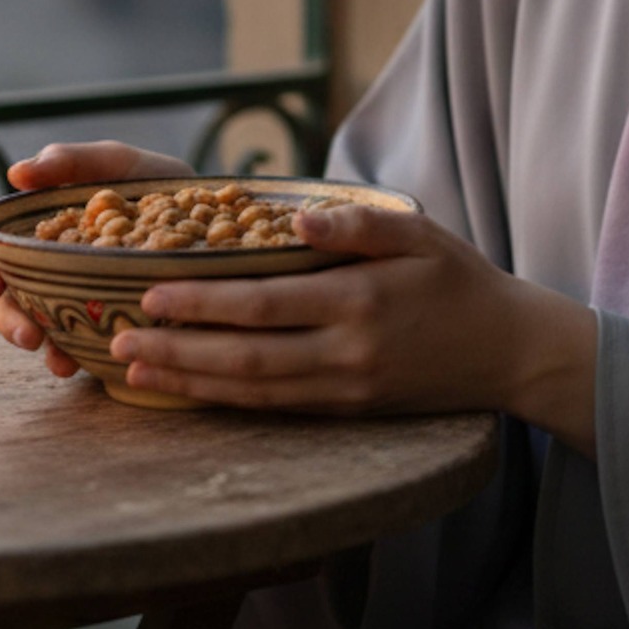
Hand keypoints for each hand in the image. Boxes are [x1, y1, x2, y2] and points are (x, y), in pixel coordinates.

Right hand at [0, 140, 192, 378]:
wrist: (226, 219)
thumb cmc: (161, 186)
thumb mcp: (120, 164)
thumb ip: (72, 161)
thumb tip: (15, 172)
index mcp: (48, 234)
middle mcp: (58, 272)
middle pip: (12, 301)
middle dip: (10, 321)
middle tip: (26, 335)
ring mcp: (84, 304)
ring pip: (44, 331)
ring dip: (43, 347)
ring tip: (56, 359)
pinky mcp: (115, 329)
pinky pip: (88, 352)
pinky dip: (79, 359)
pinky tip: (82, 366)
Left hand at [109, 201, 598, 453]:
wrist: (508, 350)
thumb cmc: (458, 280)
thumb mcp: (418, 233)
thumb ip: (355, 224)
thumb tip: (292, 217)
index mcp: (358, 300)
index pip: (263, 304)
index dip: (203, 303)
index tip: (150, 293)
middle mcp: (346, 353)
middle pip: (246, 357)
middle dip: (178, 351)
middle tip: (119, 342)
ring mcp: (346, 389)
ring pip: (254, 391)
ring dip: (190, 383)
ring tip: (137, 371)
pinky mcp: (348, 411)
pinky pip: (277, 408)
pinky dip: (227, 401)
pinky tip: (191, 390)